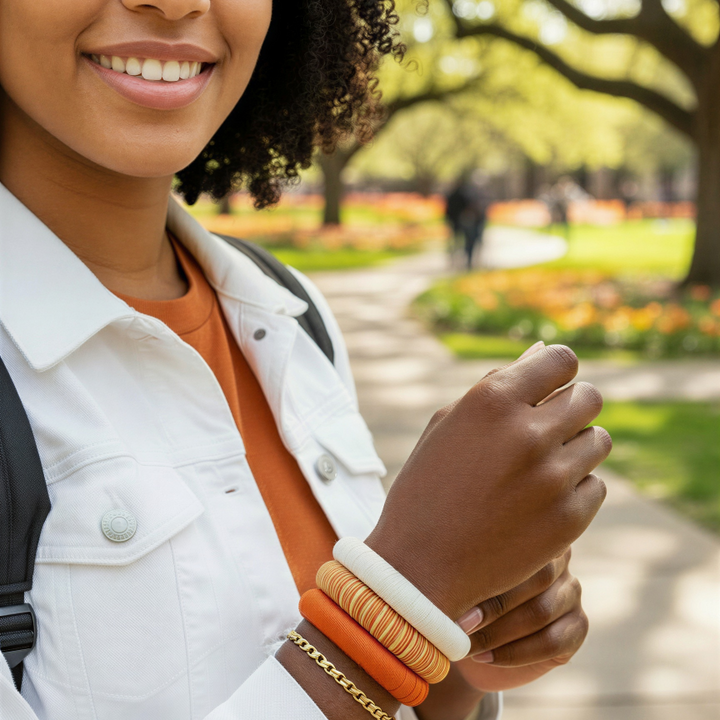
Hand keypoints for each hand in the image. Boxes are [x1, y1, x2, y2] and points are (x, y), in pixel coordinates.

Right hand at [367, 344, 610, 618]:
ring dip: (576, 447)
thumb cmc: (427, 486)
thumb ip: (498, 385)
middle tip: (549, 427)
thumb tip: (541, 352)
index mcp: (492, 401)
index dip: (558, 372)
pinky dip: (574, 489)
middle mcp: (528, 433)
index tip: (549, 387)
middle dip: (571, 406)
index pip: (561, 360)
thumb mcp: (448, 425)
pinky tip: (542, 500)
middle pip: (588, 398)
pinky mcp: (569, 519)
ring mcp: (552, 478)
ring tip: (543, 465)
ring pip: (598, 441)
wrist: (419, 566)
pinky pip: (595, 485)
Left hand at [455, 548, 587, 691]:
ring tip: (467, 644)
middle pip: (536, 578)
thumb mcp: (463, 581)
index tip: (455, 591)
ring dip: (500, 632)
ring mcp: (571, 592)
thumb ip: (467, 570)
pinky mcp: (577, 627)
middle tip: (460, 623)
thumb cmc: (466, 601)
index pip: (519, 546)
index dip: (489, 570)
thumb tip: (446, 574)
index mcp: (530, 536)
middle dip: (494, 604)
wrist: (479, 645)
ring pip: (541, 612)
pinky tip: (486, 657)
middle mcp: (558, 560)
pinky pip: (551, 642)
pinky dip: (514, 653)